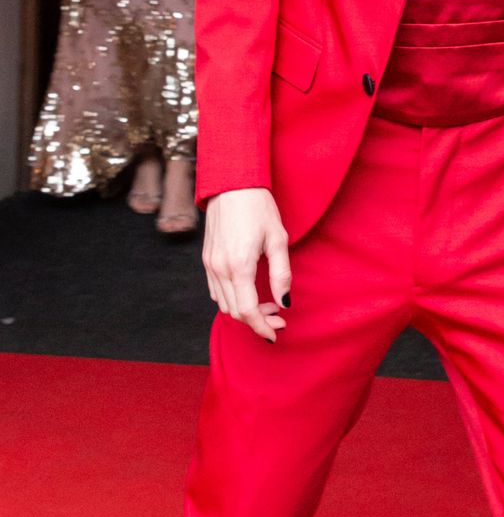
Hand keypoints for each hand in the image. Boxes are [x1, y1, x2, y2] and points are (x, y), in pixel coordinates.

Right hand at [203, 187, 290, 341]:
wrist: (232, 184)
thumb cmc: (259, 207)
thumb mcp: (278, 238)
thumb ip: (282, 273)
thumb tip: (284, 302)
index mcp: (239, 265)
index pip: (247, 311)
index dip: (262, 327)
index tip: (276, 332)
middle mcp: (220, 269)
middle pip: (234, 312)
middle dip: (257, 321)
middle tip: (278, 317)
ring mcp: (210, 264)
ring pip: (223, 304)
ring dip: (244, 312)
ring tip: (267, 304)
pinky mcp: (207, 259)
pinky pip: (216, 291)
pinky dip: (231, 300)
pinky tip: (248, 292)